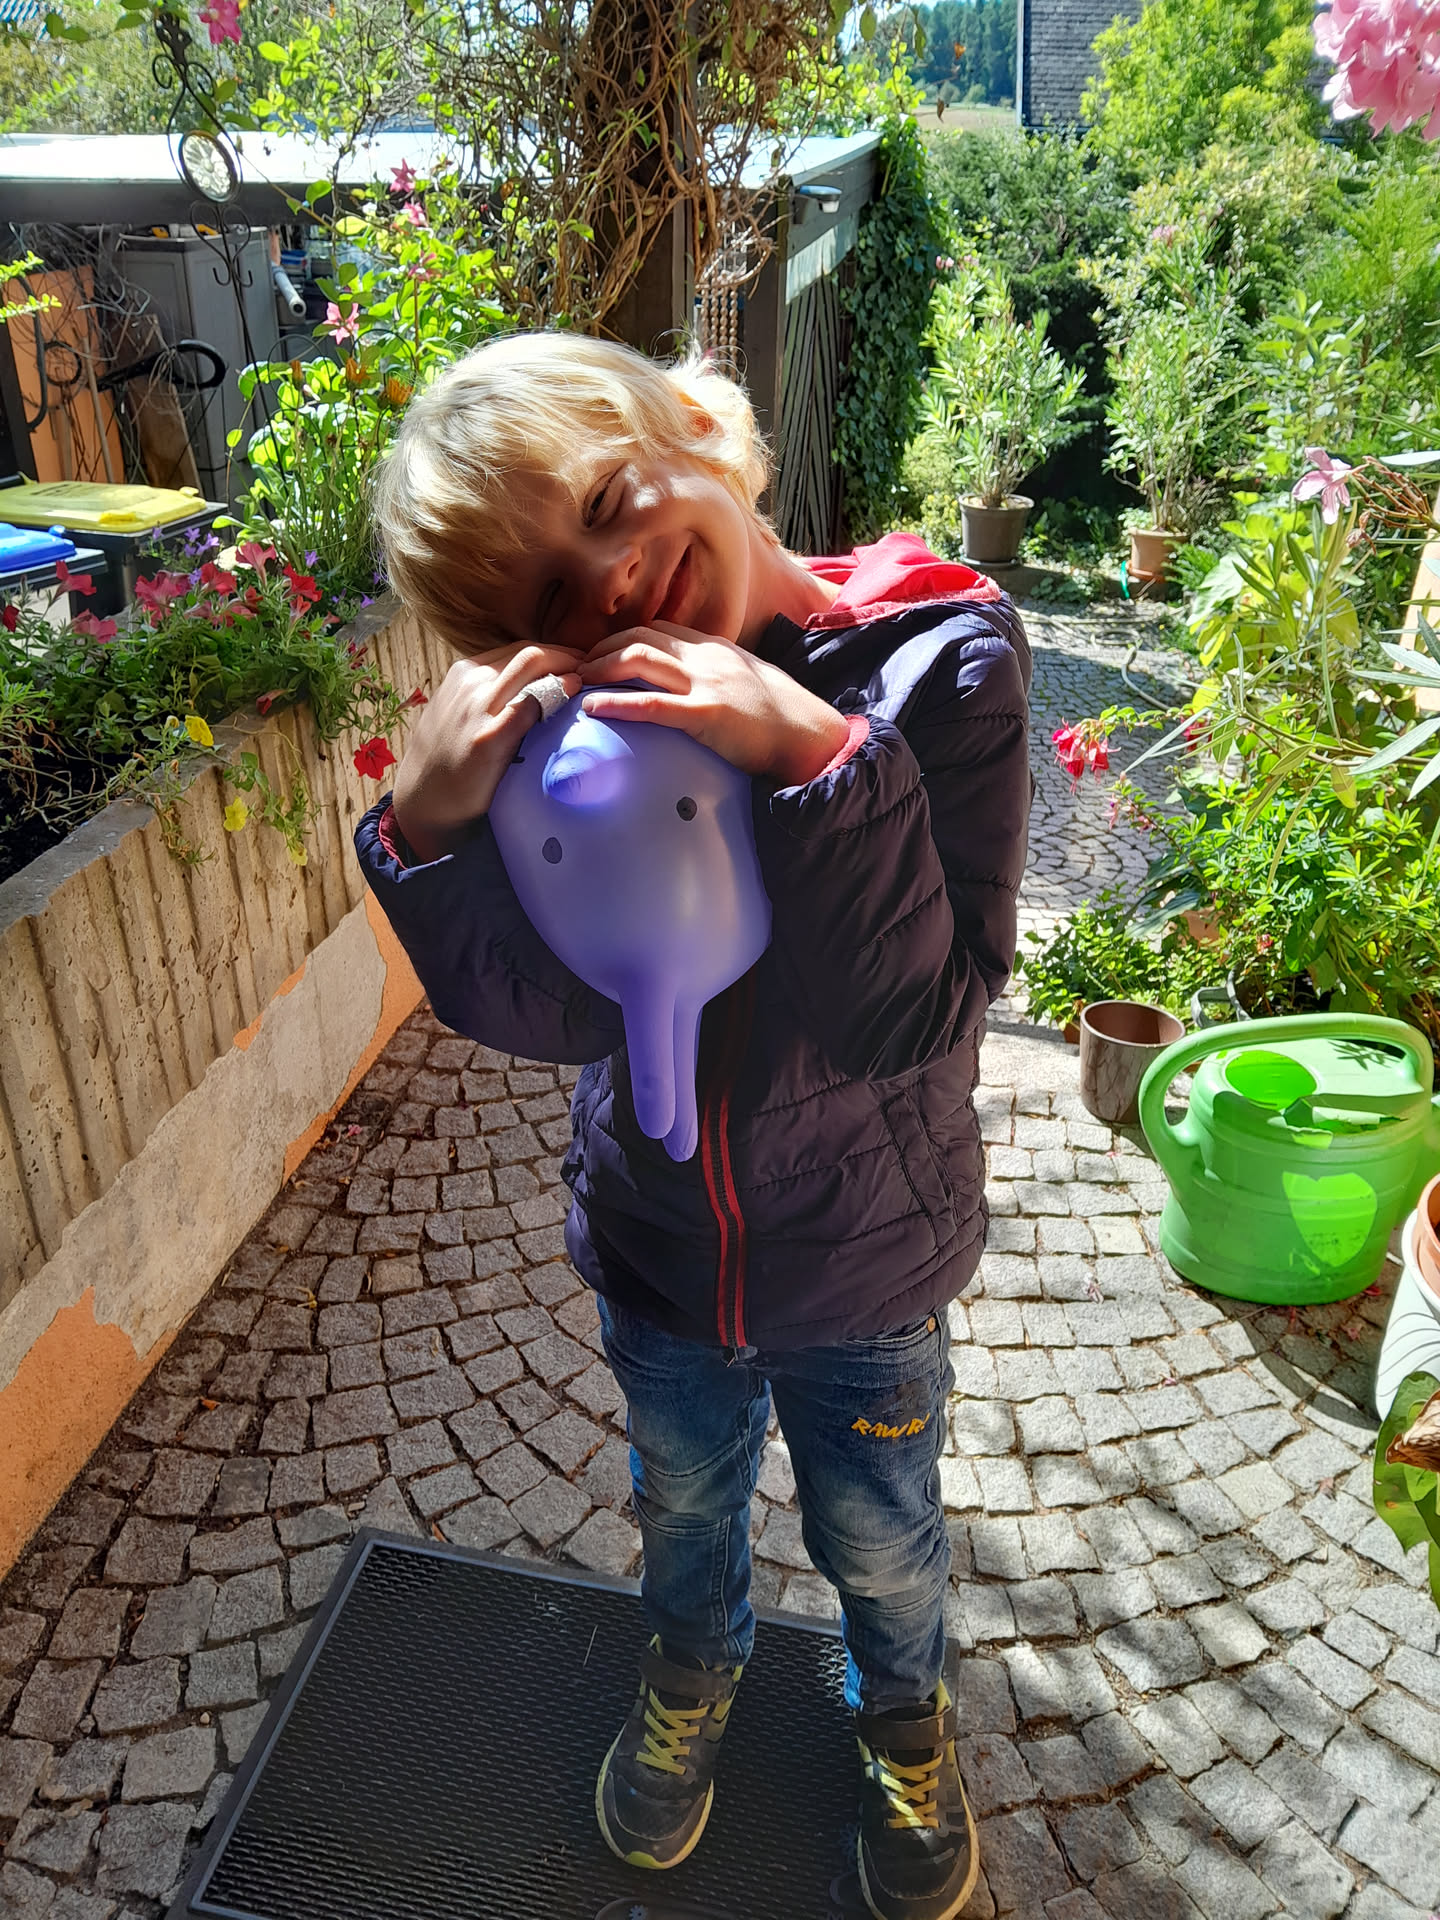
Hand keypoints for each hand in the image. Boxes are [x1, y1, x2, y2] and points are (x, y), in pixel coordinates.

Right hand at [391, 642, 584, 861]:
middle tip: (595, 672)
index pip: (521, 649)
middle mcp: (470, 682)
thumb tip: (538, 687)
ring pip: (532, 664)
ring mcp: (477, 707)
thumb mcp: (462, 713)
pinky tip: (574, 695)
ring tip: (590, 682)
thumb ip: (493, 695)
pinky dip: (556, 693)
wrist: (422, 801)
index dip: (557, 654)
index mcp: (464, 673)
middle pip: (531, 651)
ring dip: (568, 668)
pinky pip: (531, 702)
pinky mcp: (487, 737)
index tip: (580, 667)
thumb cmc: (449, 759)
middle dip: (570, 656)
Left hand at [577, 622, 849, 785]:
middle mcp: (706, 657)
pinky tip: (592, 710)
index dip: (621, 638)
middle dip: (600, 648)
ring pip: (639, 659)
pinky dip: (617, 703)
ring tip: (574, 683)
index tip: (596, 654)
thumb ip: (716, 678)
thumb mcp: (745, 683)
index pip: (657, 629)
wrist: (810, 734)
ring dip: (599, 667)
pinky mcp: (706, 714)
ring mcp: (706, 683)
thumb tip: (690, 692)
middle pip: (640, 637)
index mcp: (714, 648)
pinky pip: (652, 703)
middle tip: (574, 668)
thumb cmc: (780, 716)